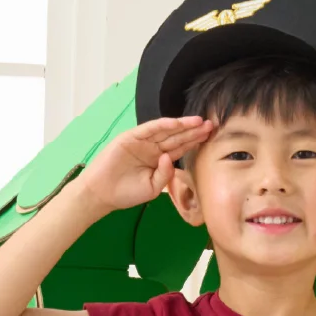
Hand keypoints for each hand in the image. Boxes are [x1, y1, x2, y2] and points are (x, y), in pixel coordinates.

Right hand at [76, 116, 215, 213]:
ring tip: (199, 122)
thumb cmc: (127, 193)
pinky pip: (149, 129)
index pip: (181, 148)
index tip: (211, 138)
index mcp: (159, 160)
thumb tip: (169, 157)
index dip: (195, 142)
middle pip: (178, 138)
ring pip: (167, 131)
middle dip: (194, 131)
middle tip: (211, 125)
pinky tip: (177, 123)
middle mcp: (153, 148)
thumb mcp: (153, 187)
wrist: (103, 193)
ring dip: (183, 126)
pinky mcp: (131, 137)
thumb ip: (165, 174)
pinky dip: (163, 125)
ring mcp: (143, 141)